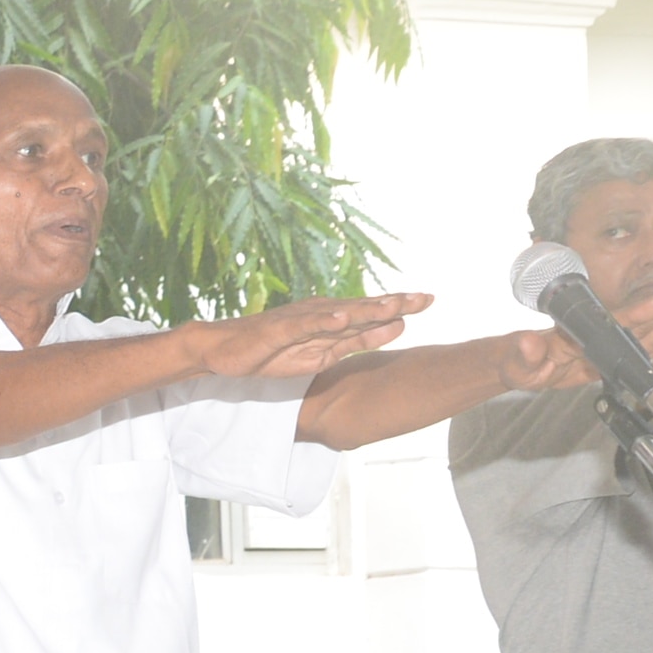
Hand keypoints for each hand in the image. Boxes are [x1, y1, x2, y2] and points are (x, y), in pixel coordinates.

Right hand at [180, 291, 423, 380]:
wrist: (223, 350)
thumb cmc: (271, 352)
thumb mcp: (323, 354)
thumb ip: (359, 340)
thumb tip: (397, 327)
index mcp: (332, 321)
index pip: (371, 313)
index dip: (400, 307)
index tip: (429, 301)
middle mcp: (320, 314)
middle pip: (362, 308)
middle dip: (394, 303)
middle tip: (425, 298)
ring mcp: (300, 320)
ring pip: (339, 313)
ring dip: (366, 308)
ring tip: (393, 305)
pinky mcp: (279, 329)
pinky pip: (304, 324)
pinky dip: (324, 319)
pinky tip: (343, 317)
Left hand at [497, 295, 652, 392]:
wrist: (523, 365)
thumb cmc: (519, 363)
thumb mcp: (517, 363)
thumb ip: (523, 354)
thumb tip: (528, 341)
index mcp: (579, 331)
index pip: (611, 321)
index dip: (634, 314)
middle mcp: (599, 334)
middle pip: (637, 323)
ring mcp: (610, 345)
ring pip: (647, 335)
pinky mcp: (615, 357)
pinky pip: (646, 349)